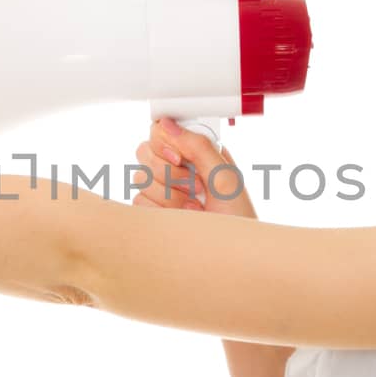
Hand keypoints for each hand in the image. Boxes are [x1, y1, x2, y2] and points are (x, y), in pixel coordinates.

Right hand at [132, 117, 256, 219]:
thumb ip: (198, 145)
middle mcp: (176, 168)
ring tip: (193, 206)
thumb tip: (167, 124)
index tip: (180, 158)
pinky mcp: (153, 212)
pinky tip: (182, 217)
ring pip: (140, 178)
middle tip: (194, 187)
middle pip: (144, 152)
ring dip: (170, 195)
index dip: (165, 143)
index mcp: (195, 153)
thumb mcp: (225, 175)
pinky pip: (138, 201)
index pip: (161, 131)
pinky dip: (161, 210)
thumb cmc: (237, 216)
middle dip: (169, 172)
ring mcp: (163, 191)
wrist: (230, 252)